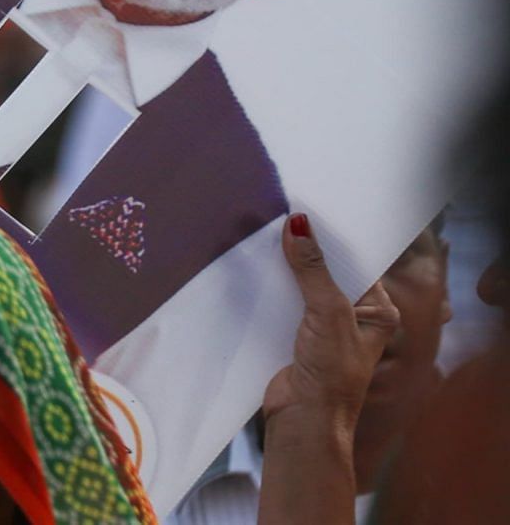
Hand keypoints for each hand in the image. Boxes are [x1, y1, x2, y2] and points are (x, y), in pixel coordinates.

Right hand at [262, 213, 399, 432]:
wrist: (304, 420)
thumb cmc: (332, 373)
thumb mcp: (327, 314)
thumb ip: (312, 269)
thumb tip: (298, 224)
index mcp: (378, 311)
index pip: (355, 262)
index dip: (332, 237)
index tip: (306, 208)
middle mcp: (353, 316)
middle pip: (326, 271)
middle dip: (304, 249)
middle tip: (278, 214)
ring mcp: (322, 325)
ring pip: (301, 285)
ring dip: (283, 267)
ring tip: (260, 234)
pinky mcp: (294, 334)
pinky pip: (283, 301)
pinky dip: (269, 286)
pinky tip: (251, 266)